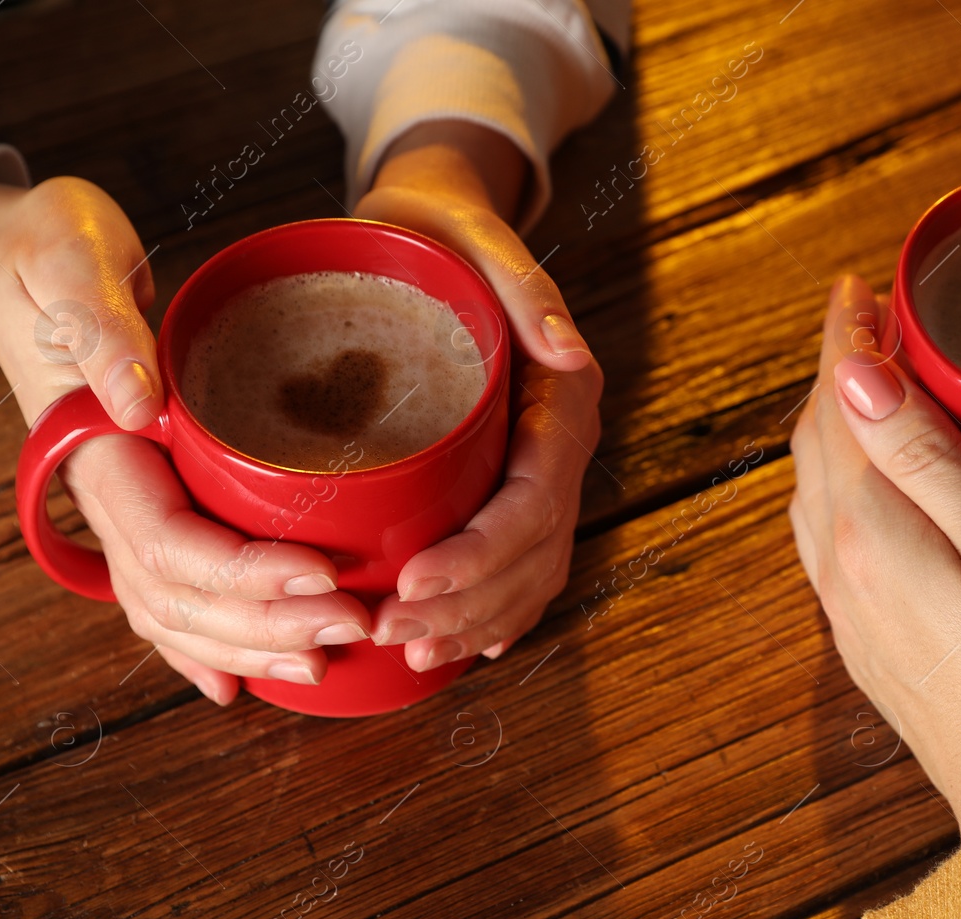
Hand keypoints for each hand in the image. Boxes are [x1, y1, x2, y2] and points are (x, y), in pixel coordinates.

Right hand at [0, 176, 359, 703]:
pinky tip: (242, 683)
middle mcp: (108, 498)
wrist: (25, 266)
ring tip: (328, 660)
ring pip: (178, 614)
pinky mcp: (148, 512)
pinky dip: (205, 648)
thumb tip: (139, 403)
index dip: (246, 572)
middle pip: (181, 597)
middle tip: (358, 624)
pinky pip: (170, 600)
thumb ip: (102, 328)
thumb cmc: (55, 251)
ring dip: (251, 648)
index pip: (169, 542)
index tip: (325, 573)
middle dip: (269, 625)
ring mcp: (122, 515)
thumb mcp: (72, 259)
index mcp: (98, 452)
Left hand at [353, 121, 601, 671]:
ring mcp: (540, 471)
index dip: (480, 552)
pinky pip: (518, 565)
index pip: (533, 498)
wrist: (438, 226)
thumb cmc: (443, 232)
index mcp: (562, 399)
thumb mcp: (476, 238)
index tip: (414, 579)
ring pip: (528, 571)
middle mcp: (560, 445)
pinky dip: (493, 610)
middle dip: (467, 604)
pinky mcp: (509, 483)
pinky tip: (460, 644)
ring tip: (413, 651)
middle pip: (531, 551)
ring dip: (477, 620)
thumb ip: (526, 291)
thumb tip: (566, 351)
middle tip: (394, 632)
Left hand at [789, 276, 960, 837]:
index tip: (857, 287)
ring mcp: (850, 616)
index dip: (842, 338)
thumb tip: (855, 373)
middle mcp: (839, 572)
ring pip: (816, 496)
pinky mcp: (873, 649)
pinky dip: (844, 488)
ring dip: (833, 431)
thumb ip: (925, 457)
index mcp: (868, 533)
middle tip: (870, 322)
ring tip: (872, 388)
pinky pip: (832, 543)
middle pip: (815, 447)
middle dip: (835, 375)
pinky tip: (878, 488)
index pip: (836, 406)